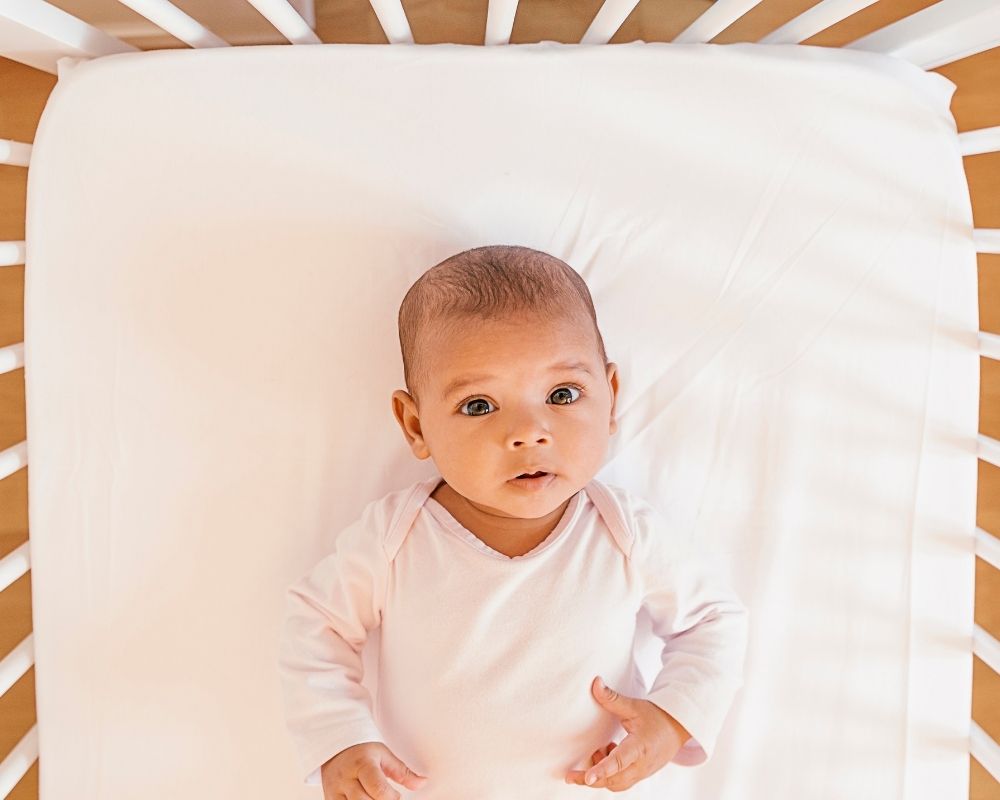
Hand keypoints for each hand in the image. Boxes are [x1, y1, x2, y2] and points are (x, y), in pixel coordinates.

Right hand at [320, 741, 427, 799]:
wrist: (335, 748)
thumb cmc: (363, 752)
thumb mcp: (384, 755)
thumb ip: (402, 772)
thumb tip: (422, 783)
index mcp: (362, 764)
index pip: (377, 788)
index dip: (391, 798)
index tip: (397, 797)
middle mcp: (346, 778)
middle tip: (388, 798)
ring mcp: (335, 791)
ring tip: (376, 798)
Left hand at [565, 676, 690, 790]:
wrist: (678, 728)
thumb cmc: (656, 716)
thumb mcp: (634, 706)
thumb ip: (612, 698)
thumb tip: (595, 682)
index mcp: (639, 747)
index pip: (618, 762)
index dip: (602, 770)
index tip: (587, 778)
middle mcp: (641, 765)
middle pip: (613, 780)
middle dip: (590, 779)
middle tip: (570, 775)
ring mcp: (642, 772)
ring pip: (616, 784)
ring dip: (601, 775)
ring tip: (598, 751)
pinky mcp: (641, 774)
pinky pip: (621, 782)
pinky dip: (609, 774)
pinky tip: (608, 753)